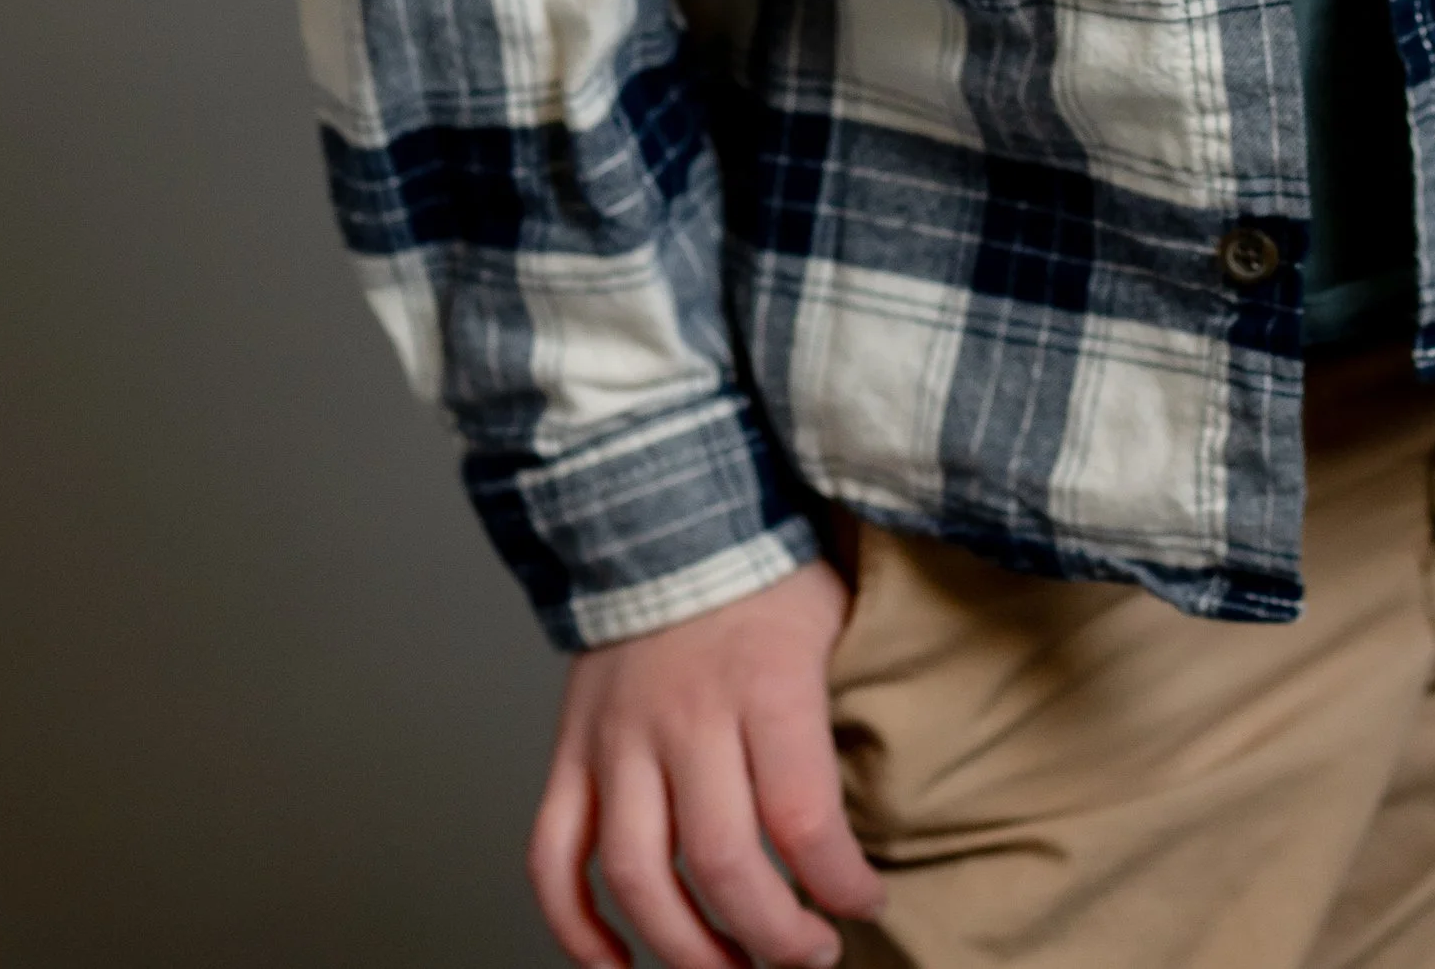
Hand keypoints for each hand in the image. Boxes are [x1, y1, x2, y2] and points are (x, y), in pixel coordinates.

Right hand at [529, 557, 884, 968]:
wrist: (667, 511)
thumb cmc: (765, 580)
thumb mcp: (833, 625)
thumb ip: (841, 716)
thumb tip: (882, 815)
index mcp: (763, 683)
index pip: (802, 816)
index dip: (840, 884)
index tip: (864, 899)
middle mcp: (683, 715)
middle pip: (720, 860)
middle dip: (773, 936)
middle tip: (809, 955)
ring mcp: (616, 737)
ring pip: (634, 873)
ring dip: (684, 949)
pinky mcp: (568, 751)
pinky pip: (552, 856)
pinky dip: (575, 927)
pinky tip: (617, 965)